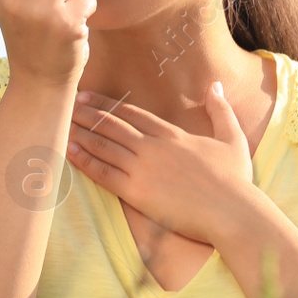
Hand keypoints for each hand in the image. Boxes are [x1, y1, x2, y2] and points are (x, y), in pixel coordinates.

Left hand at [64, 81, 253, 243]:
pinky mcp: (135, 191)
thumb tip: (215, 85)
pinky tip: (69, 151)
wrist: (233, 212)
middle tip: (66, 104)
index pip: (132, 113)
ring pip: (103, 145)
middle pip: (112, 124)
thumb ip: (221, 111)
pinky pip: (103, 172)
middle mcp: (152, 146)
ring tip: (61, 124)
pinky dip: (84, 160)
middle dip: (87, 113)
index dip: (108, 104)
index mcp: (172, 134)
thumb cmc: (236, 180)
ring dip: (81, 133)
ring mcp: (142, 168)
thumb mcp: (233, 139)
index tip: (88, 97)